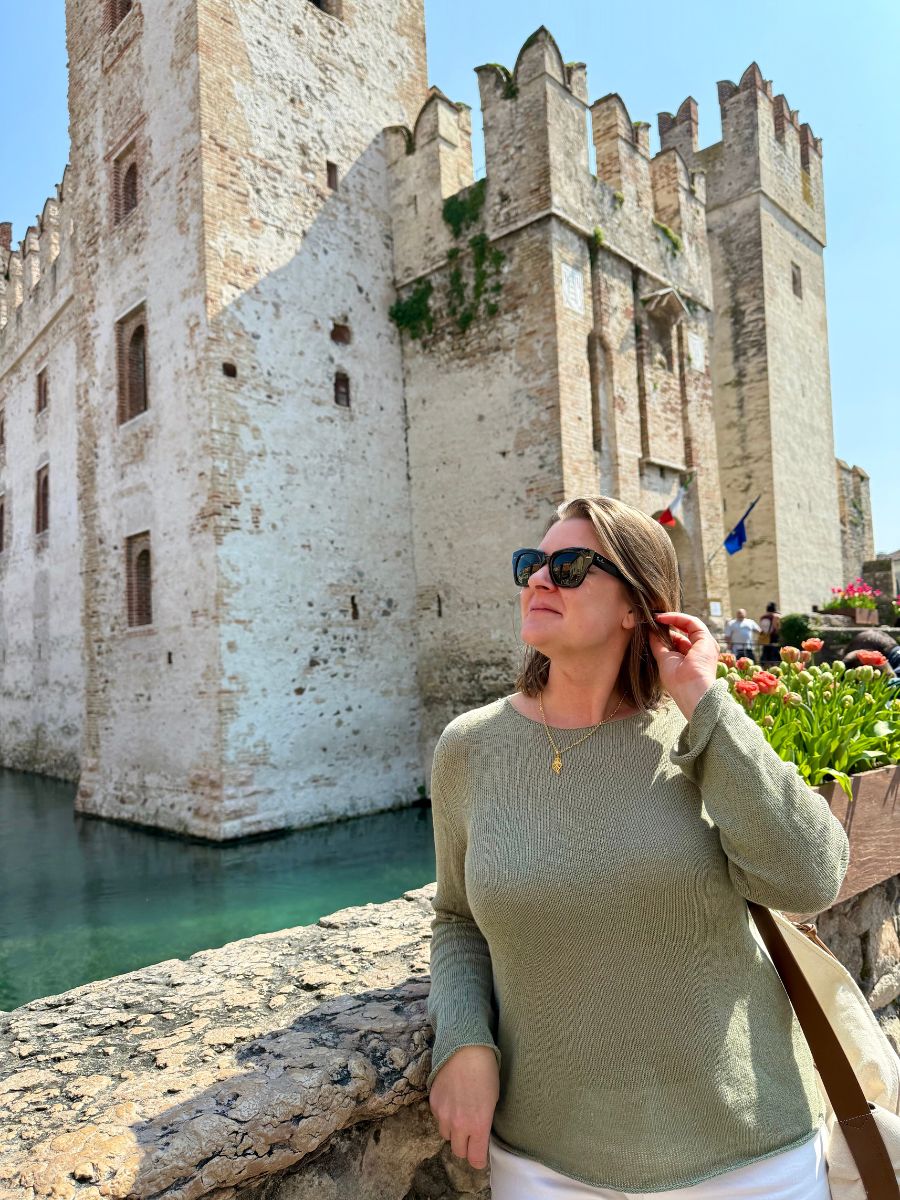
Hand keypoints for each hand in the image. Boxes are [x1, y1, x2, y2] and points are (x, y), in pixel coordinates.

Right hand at [428, 1045, 498, 1169]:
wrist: (465, 1049)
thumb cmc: (486, 1073)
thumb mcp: (492, 1102)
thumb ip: (484, 1124)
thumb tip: (479, 1136)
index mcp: (478, 1125)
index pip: (475, 1159)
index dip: (479, 1159)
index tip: (480, 1153)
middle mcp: (459, 1125)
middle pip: (458, 1151)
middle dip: (465, 1146)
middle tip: (471, 1133)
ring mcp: (443, 1114)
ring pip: (446, 1135)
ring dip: (453, 1130)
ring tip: (460, 1113)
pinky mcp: (433, 1103)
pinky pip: (438, 1118)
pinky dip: (444, 1115)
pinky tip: (452, 1099)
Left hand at [648, 611, 718, 718]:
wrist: (692, 690)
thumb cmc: (678, 682)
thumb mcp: (664, 660)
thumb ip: (658, 645)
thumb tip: (649, 631)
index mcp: (691, 658)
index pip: (678, 640)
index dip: (665, 633)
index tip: (650, 627)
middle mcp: (700, 651)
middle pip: (683, 632)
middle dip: (667, 625)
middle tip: (651, 619)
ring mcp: (705, 645)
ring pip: (688, 625)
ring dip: (670, 619)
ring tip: (654, 617)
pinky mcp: (706, 640)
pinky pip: (691, 622)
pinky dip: (676, 617)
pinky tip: (661, 618)